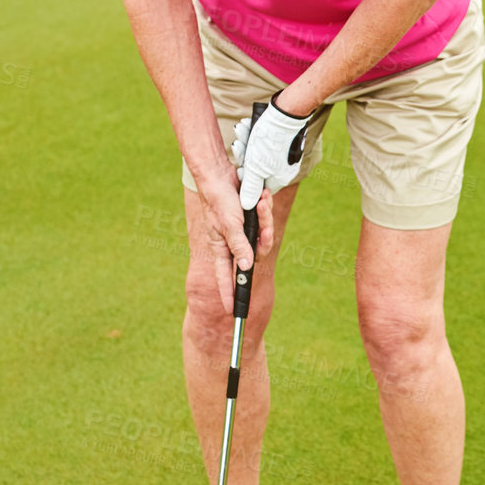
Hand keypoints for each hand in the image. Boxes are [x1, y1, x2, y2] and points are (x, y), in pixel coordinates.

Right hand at [197, 167, 274, 315]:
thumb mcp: (228, 224)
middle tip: (265, 227)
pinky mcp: (250, 219)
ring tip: (262, 201)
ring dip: (266, 218)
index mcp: (221, 248)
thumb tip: (246, 268)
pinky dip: (266, 209)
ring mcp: (243, 231)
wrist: (221, 173)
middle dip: (264, 238)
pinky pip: (265, 221)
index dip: (229, 294)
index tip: (233, 312)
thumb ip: (238, 245)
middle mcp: (233, 243)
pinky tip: (264, 197)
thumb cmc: (218, 198)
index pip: (226, 277)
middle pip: (256, 253)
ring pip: (264, 236)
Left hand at [231, 92, 314, 208]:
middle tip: (237, 144)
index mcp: (279, 179)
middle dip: (245, 156)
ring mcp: (284, 157)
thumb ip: (251, 187)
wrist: (288, 112)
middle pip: (256, 169)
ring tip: (241, 130)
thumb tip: (246, 206)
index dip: (246, 177)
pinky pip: (264, 145)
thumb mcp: (256, 166)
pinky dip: (254, 137)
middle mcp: (283, 170)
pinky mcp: (282, 143)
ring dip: (247, 144)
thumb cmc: (271, 140)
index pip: (258, 186)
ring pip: (258, 155)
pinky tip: (247, 127)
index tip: (239, 167)